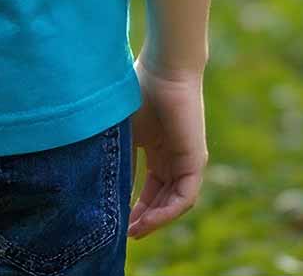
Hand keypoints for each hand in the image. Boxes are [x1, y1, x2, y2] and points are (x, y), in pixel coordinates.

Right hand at [127, 51, 207, 238]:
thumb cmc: (141, 89)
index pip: (149, 187)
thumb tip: (106, 188)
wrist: (164, 68)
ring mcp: (187, 160)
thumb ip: (120, 158)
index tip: (116, 220)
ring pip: (173, 202)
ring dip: (155, 220)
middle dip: (143, 218)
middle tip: (124, 233)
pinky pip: (184, 197)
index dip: (133, 205)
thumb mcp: (125, 131)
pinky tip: (149, 220)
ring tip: (134, 231)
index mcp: (158, 148)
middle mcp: (174, 157)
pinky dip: (167, 212)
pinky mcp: (196, 161)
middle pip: (161, 198)